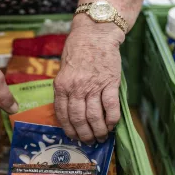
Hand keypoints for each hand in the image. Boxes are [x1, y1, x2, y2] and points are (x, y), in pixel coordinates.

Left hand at [54, 15, 124, 143]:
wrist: (95, 33)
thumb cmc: (76, 52)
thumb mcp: (62, 71)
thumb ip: (64, 91)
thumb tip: (68, 113)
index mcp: (61, 86)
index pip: (63, 115)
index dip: (69, 130)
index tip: (74, 138)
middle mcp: (76, 88)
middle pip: (79, 119)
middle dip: (84, 134)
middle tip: (89, 142)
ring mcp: (93, 86)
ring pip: (94, 116)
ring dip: (98, 131)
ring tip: (101, 138)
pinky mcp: (110, 82)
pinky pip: (111, 106)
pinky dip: (112, 119)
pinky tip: (113, 125)